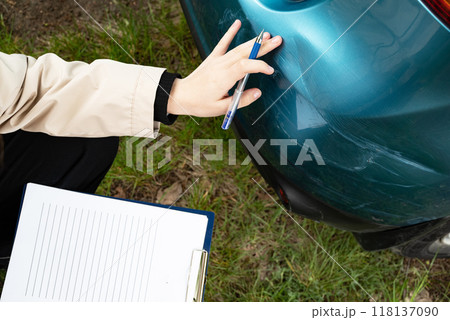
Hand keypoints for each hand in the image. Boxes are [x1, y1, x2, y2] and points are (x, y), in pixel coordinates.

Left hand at [167, 19, 282, 116]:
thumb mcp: (222, 108)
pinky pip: (222, 43)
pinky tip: (237, 23)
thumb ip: (241, 100)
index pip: (245, 66)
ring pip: (238, 48)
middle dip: (262, 47)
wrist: (181, 96)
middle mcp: (221, 66)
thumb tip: (257, 92)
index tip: (270, 71)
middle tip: (277, 40)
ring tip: (268, 36)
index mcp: (223, 78)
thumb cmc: (200, 103)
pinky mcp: (212, 58)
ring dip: (254, 41)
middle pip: (245, 53)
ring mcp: (217, 60)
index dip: (259, 66)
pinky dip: (230, 32)